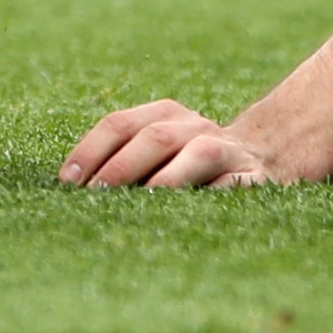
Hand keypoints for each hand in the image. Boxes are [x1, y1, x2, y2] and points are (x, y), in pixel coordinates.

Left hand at [59, 98, 285, 188]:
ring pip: (199, 155)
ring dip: (166, 180)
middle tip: (95, 196)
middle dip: (121, 167)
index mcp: (164, 114)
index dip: (91, 151)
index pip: (119, 124)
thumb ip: (124, 159)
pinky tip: (186, 218)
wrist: (266, 157)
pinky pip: (233, 186)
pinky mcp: (254, 177)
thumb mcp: (159, 149)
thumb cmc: (190, 162)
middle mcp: (194, 126)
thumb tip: (72, 188)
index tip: (67, 181)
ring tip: (139, 204)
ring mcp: (228, 149)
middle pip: (154, 138)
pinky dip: (212, 198)